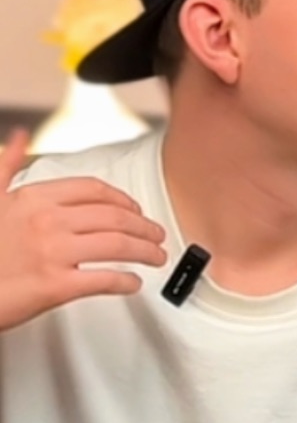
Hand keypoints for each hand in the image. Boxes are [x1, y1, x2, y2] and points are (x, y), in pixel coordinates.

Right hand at [0, 129, 168, 332]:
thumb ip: (6, 167)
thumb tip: (20, 137)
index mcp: (34, 198)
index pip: (93, 190)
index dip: (122, 199)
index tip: (135, 209)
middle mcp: (49, 221)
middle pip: (114, 217)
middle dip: (143, 226)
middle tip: (156, 235)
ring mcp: (54, 252)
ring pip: (117, 245)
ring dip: (145, 250)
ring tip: (156, 257)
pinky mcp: (56, 285)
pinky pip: (104, 279)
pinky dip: (125, 281)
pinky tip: (133, 282)